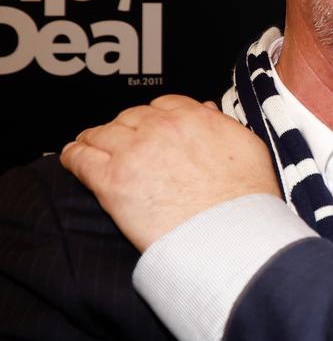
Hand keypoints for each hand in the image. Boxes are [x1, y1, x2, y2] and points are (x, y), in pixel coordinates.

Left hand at [60, 95, 278, 251]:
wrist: (232, 235)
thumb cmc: (247, 200)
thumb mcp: (250, 148)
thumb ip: (225, 125)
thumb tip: (207, 111)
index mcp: (194, 118)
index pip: (164, 105)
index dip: (156, 118)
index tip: (152, 129)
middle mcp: (161, 128)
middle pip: (130, 117)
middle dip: (127, 129)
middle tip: (124, 145)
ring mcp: (133, 152)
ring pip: (101, 134)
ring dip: (97, 140)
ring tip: (91, 148)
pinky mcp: (112, 181)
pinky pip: (80, 158)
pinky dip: (74, 156)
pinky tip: (74, 160)